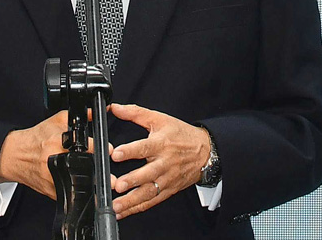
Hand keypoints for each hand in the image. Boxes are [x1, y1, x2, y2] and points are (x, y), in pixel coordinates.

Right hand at [0, 111, 112, 199]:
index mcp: (57, 142)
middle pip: (86, 168)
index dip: (101, 149)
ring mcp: (52, 178)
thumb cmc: (35, 138)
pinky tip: (83, 185)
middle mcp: (55, 161)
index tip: (109, 150)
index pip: (86, 147)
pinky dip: (79, 190)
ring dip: (92, 183)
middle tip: (109, 170)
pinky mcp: (51, 191)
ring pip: (80, 185)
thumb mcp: (56, 120)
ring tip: (100, 179)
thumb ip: (79, 116)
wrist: (14, 155)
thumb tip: (97, 112)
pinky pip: (71, 194)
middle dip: (100, 170)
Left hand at [108, 103, 211, 219]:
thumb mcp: (160, 119)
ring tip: (117, 205)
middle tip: (118, 184)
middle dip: (132, 180)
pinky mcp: (168, 190)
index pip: (145, 147)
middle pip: (148, 173)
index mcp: (162, 144)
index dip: (130, 151)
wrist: (205, 152)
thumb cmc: (181, 135)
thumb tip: (116, 108)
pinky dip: (137, 208)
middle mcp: (164, 163)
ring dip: (132, 200)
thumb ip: (136, 113)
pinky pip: (152, 201)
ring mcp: (167, 179)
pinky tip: (123, 212)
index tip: (116, 154)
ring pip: (149, 192)